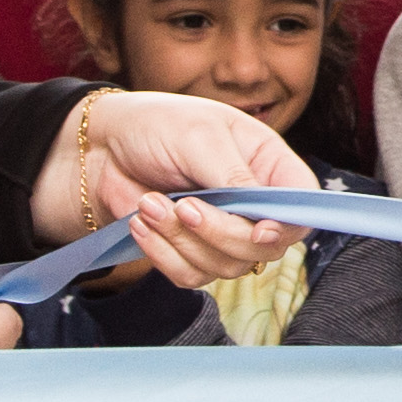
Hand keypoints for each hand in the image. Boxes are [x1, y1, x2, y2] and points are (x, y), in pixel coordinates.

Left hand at [53, 88, 307, 289]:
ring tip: (150, 204)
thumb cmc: (155, 125)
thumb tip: (262, 216)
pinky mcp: (190, 252)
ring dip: (183, 241)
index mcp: (266, 163)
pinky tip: (141, 222)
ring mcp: (222, 232)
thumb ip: (233, 175)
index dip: (288, 224)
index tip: (259, 230)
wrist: (100, 146)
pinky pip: (191, 276)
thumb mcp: (198, 136)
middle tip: (184, 207)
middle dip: (222, 234)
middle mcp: (252, 203)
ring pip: (227, 266)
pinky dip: (164, 255)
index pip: (301, 204)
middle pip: (265, 247)